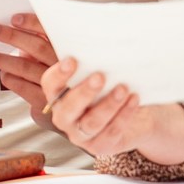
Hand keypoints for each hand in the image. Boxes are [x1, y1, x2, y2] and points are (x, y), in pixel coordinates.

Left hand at [0, 13, 59, 118]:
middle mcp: (64, 67)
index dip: (32, 24)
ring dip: (3, 60)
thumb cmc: (66, 82)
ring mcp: (56, 85)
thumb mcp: (59, 61)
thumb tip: (18, 34)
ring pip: (25, 67)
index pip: (51, 32)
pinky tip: (4, 75)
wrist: (77, 115)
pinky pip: (22, 87)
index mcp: (69, 51)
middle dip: (11, 36)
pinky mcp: (45, 102)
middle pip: (36, 47)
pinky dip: (10, 79)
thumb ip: (41, 47)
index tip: (15, 19)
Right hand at [39, 55, 183, 165]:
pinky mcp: (100, 146)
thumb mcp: (98, 72)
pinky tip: (134, 100)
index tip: (73, 60)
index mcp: (58, 96)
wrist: (133, 112)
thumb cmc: (110, 87)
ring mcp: (81, 135)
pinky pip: (111, 132)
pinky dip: (124, 115)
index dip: (59, 74)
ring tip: (122, 88)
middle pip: (67, 109)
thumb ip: (90, 61)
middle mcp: (65, 117)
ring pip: (91, 123)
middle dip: (83, 92)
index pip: (49, 85)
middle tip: (99, 76)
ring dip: (107, 105)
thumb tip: (90, 36)